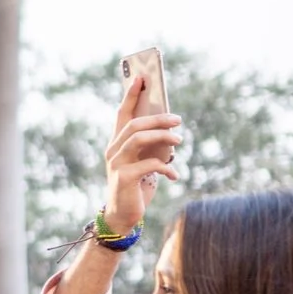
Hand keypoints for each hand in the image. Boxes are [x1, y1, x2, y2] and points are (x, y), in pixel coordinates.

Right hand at [100, 70, 182, 236]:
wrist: (123, 216)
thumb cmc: (136, 185)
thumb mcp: (145, 162)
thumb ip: (152, 146)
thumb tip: (171, 131)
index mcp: (116, 144)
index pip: (122, 115)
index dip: (130, 95)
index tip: (142, 78)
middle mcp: (113, 151)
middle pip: (134, 124)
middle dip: (157, 118)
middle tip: (178, 119)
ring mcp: (116, 164)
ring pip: (138, 138)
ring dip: (163, 136)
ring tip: (179, 140)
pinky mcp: (124, 178)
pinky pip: (150, 164)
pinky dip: (167, 167)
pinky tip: (175, 175)